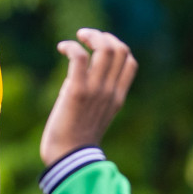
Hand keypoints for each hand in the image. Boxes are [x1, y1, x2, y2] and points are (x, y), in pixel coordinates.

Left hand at [39, 29, 137, 165]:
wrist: (68, 158)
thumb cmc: (75, 138)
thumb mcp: (94, 113)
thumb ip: (95, 92)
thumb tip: (81, 71)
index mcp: (117, 97)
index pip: (130, 62)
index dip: (116, 46)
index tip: (97, 47)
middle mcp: (110, 91)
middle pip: (120, 50)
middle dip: (102, 36)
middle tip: (85, 37)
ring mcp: (96, 91)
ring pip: (105, 49)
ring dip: (90, 36)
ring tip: (77, 38)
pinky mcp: (77, 91)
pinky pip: (80, 57)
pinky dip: (71, 46)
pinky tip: (62, 47)